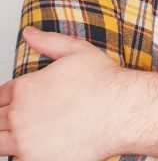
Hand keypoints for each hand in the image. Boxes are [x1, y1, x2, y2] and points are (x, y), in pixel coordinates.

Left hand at [0, 27, 133, 159]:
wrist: (121, 110)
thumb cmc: (103, 81)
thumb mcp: (76, 50)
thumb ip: (47, 41)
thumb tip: (28, 33)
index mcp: (25, 87)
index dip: (7, 98)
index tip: (17, 102)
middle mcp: (20, 115)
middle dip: (6, 118)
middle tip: (25, 117)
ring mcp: (26, 142)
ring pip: (0, 143)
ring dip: (9, 138)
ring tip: (28, 134)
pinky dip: (23, 155)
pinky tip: (38, 147)